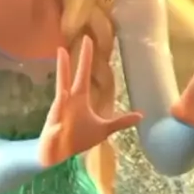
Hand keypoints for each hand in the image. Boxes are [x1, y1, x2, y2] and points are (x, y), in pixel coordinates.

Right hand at [39, 36, 142, 166]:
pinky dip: (56, 130)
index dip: (86, 58)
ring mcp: (59, 112)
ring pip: (59, 93)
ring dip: (60, 78)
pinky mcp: (52, 129)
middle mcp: (68, 100)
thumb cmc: (78, 138)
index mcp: (79, 98)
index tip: (88, 40)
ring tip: (61, 60)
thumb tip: (141, 115)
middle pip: (69, 76)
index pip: (83, 73)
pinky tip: (57, 128)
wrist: (59, 154)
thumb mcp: (103, 129)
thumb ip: (120, 122)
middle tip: (68, 44)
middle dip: (69, 60)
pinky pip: (54, 129)